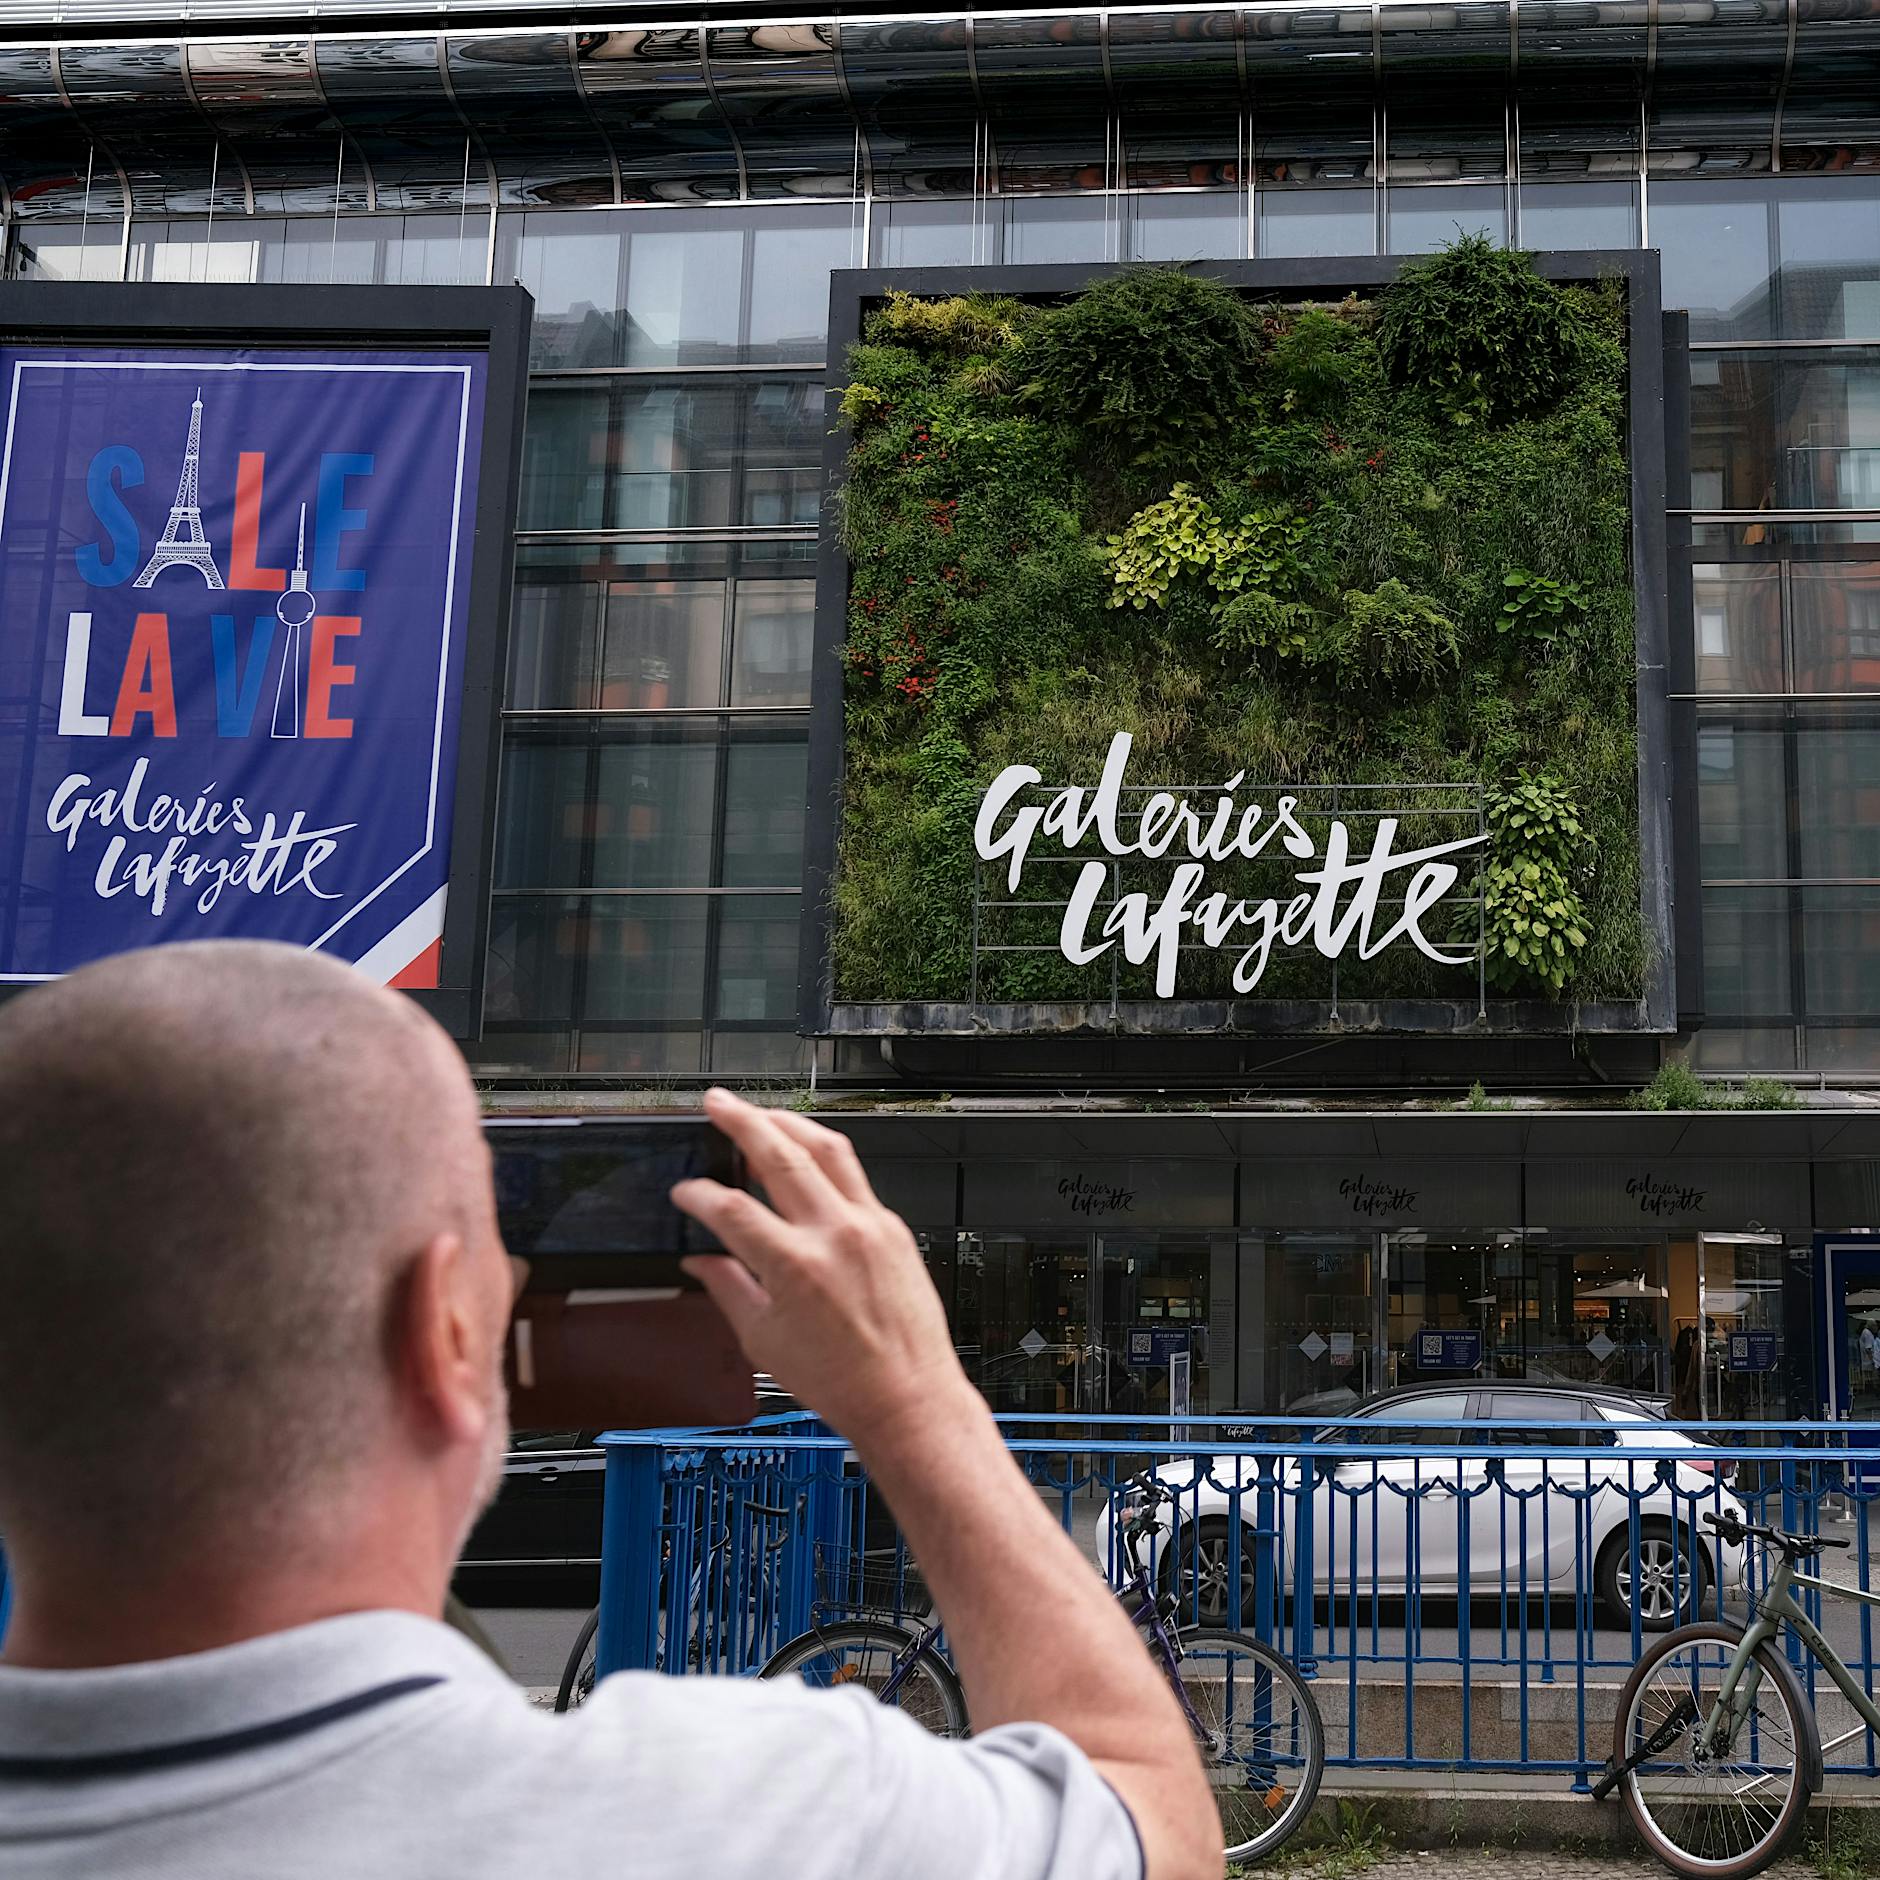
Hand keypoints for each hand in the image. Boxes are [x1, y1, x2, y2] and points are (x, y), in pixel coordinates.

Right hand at [672, 1089, 969, 1435]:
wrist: (907, 1397)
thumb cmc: (843, 1382)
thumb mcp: (765, 1342)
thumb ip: (728, 1290)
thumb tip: (699, 1264)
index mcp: (795, 1267)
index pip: (732, 1209)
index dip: (699, 1194)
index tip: (686, 1191)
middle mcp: (835, 1235)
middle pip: (780, 1153)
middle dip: (742, 1121)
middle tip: (718, 1104)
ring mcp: (870, 1225)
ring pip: (827, 1148)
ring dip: (788, 1123)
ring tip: (760, 1113)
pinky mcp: (894, 1227)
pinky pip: (854, 1176)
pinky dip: (824, 1158)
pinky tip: (806, 1159)